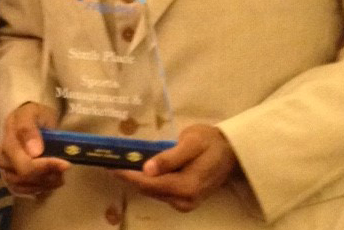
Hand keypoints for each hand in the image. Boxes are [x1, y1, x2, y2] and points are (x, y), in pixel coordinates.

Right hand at [0, 102, 69, 196]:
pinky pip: (22, 190)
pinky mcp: (9, 177)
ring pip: (23, 186)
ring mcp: (5, 168)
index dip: (46, 167)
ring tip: (60, 174)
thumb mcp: (34, 113)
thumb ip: (30, 129)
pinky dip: (38, 188)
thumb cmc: (33, 115)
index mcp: (9, 139)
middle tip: (65, 168)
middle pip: (24, 178)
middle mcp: (3, 157)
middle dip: (47, 176)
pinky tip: (50, 181)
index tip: (65, 164)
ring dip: (45, 184)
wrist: (28, 119)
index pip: (24, 163)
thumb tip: (35, 152)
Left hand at [115, 124, 239, 211]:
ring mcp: (185, 203)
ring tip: (122, 163)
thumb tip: (147, 169)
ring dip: (138, 179)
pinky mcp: (186, 200)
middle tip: (112, 161)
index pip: (148, 183)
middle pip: (148, 189)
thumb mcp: (192, 142)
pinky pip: (161, 192)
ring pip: (153, 192)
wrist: (232, 151)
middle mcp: (184, 200)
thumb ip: (170, 157)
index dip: (127, 174)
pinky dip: (149, 181)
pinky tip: (141, 169)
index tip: (110, 165)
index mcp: (185, 186)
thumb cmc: (211, 141)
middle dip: (130, 176)